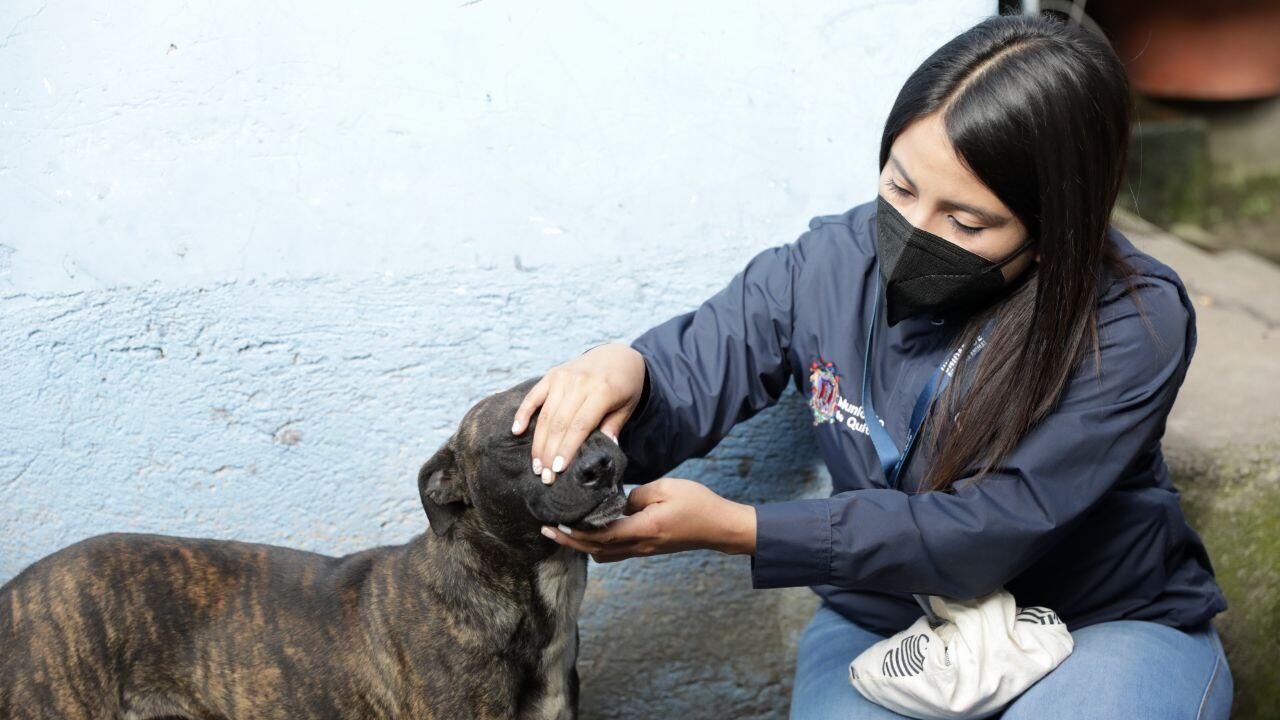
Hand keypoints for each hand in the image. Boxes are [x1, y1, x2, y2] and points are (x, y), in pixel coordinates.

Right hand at [511, 343, 646, 483]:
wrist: (617, 355)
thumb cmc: (624, 386)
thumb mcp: (627, 406)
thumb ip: (614, 427)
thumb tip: (606, 452)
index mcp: (602, 390)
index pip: (580, 425)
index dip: (567, 449)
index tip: (558, 470)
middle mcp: (579, 382)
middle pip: (559, 423)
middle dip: (550, 452)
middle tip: (545, 476)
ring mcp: (563, 377)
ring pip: (545, 415)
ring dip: (538, 442)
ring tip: (536, 465)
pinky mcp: (552, 375)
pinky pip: (534, 395)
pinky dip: (523, 412)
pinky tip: (516, 431)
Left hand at [539, 478, 756, 562]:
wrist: (719, 527)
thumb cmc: (697, 503)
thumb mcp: (666, 488)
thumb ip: (636, 495)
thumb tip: (618, 502)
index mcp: (644, 528)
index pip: (603, 535)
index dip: (577, 532)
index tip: (557, 523)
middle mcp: (641, 544)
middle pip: (597, 550)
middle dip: (570, 541)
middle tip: (547, 529)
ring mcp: (644, 550)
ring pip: (604, 554)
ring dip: (582, 545)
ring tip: (564, 530)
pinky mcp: (647, 548)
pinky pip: (616, 551)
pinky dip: (597, 544)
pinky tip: (591, 530)